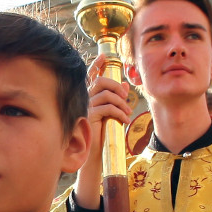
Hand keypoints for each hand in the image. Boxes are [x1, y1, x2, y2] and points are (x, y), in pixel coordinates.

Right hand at [74, 63, 133, 207]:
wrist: (93, 156)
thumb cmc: (102, 136)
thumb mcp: (112, 115)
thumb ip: (116, 99)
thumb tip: (125, 85)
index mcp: (88, 97)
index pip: (90, 76)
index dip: (96, 64)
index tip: (104, 56)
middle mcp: (83, 100)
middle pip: (101, 81)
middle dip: (116, 85)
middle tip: (126, 97)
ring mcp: (84, 108)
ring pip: (106, 94)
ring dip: (121, 103)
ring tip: (127, 114)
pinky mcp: (88, 117)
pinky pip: (107, 108)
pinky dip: (119, 113)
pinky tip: (124, 121)